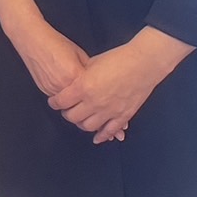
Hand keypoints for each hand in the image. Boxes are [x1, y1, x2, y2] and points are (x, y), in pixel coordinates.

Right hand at [0, 0, 90, 96]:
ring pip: (68, 101)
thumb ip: (88, 69)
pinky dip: (62, 93)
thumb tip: (95, 80)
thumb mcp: (79, 53)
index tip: (99, 90)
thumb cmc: (55, 42)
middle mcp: (63, 85)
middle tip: (89, 93)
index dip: (95, 89)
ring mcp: (52, 88)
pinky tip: (63, 83)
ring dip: (72, 98)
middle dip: (84, 97)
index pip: (91, 91)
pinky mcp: (43, 89)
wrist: (32, 38)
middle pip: (80, 99)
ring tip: (76, 89)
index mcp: (75, 75)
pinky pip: (57, 96)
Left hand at [48, 28, 192, 143]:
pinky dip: (102, 136)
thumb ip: (80, 77)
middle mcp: (94, 102)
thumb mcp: (91, 64)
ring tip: (80, 119)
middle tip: (66, 110)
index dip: (54, 103)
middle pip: (72, 117)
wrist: (142, 64)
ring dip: (81, 124)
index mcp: (83, 87)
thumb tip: (71, 85)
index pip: (61, 102)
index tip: (54, 101)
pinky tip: (97, 137)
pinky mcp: (123, 116)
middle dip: (66, 114)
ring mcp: (109, 111)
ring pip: (88, 126)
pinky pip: (110, 131)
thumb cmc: (116, 59)